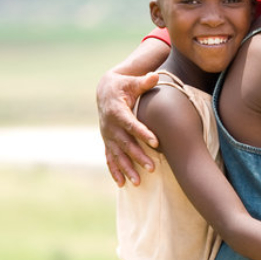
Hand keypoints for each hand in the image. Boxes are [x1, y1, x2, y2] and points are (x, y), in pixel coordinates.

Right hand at [96, 70, 159, 185]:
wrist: (105, 90)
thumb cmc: (123, 86)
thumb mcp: (132, 81)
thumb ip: (144, 81)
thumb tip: (155, 76)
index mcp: (117, 111)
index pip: (131, 124)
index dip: (143, 133)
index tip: (156, 143)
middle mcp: (110, 126)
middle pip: (125, 144)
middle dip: (138, 156)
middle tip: (152, 168)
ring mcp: (107, 136)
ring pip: (117, 155)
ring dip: (127, 169)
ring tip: (138, 182)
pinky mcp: (107, 141)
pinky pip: (109, 158)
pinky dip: (114, 171)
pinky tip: (122, 184)